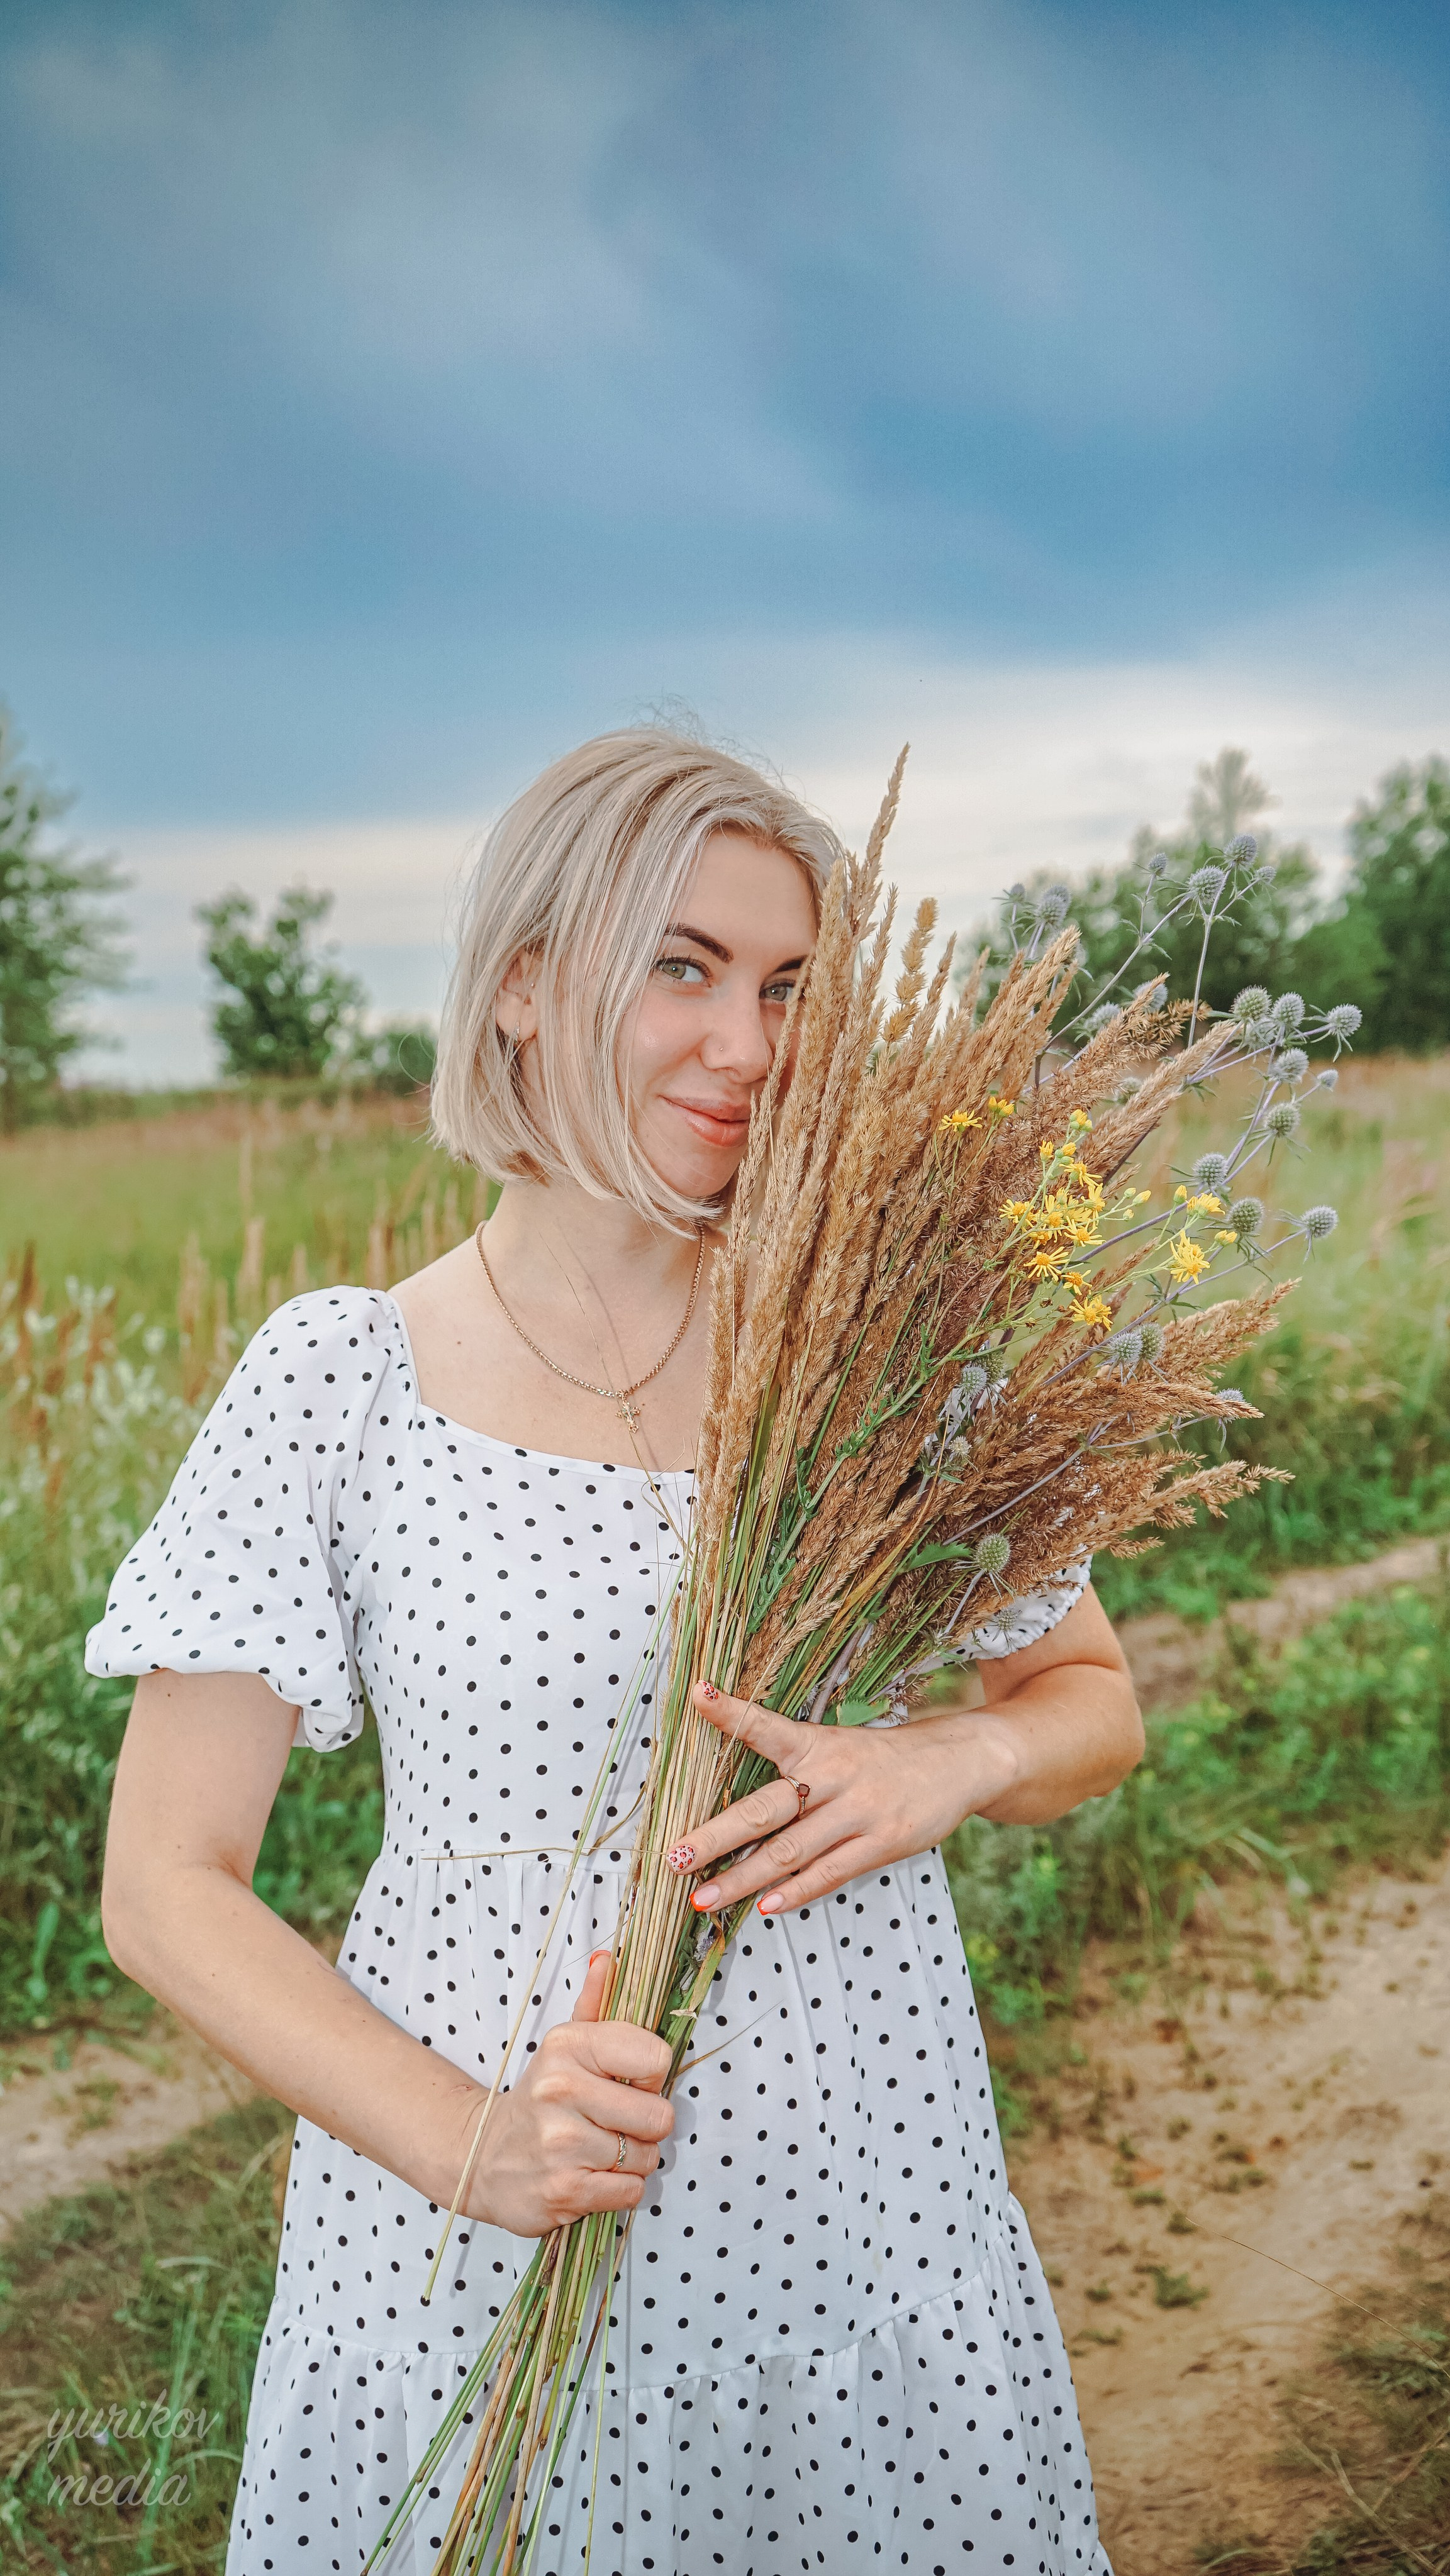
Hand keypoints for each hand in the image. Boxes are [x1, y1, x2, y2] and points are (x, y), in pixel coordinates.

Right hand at [461, 1951, 673, 2237]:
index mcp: (567, 2046)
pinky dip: (619, 2190)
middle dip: (646, 2126)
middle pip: (659, 2116)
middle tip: (616, 2124)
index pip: (656, 2058)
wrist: (481, 2156)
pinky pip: (630, 2193)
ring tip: (599, 2150)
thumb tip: (610, 1960)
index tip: (629, 2083)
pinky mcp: (563, 2192)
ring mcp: (561, 2145)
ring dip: (632, 2161)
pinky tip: (591, 2176)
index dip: (652, 2077)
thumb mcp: (563, 2045)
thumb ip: (594, 2003)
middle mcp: (561, 2091)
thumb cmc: (539, 2099)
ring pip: (647, 2158)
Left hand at [671, 1681, 1022, 1917]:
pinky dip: (795, 1891)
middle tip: (676, 1858)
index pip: (767, 1726)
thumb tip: (737, 1810)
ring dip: (741, 1879)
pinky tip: (765, 1906)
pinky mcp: (882, 1843)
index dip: (732, 1712)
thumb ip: (793, 1770)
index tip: (698, 1694)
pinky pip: (829, 1873)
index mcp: (817, 1744)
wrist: (958, 1762)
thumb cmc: (884, 1760)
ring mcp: (858, 1812)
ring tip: (703, 1898)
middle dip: (714, 1837)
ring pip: (788, 1851)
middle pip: (763, 1809)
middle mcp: (833, 1775)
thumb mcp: (838, 1746)